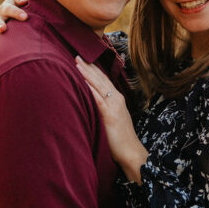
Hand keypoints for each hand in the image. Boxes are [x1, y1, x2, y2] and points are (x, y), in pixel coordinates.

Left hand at [74, 56, 147, 182]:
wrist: (131, 152)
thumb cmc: (121, 139)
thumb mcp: (114, 119)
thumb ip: (105, 110)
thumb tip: (92, 105)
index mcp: (117, 99)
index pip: (104, 80)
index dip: (94, 70)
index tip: (84, 60)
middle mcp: (116, 99)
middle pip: (100, 79)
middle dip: (88, 67)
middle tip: (77, 55)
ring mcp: (113, 106)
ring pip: (98, 86)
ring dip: (87, 74)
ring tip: (77, 63)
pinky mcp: (109, 114)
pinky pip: (97, 99)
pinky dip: (89, 89)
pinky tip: (82, 81)